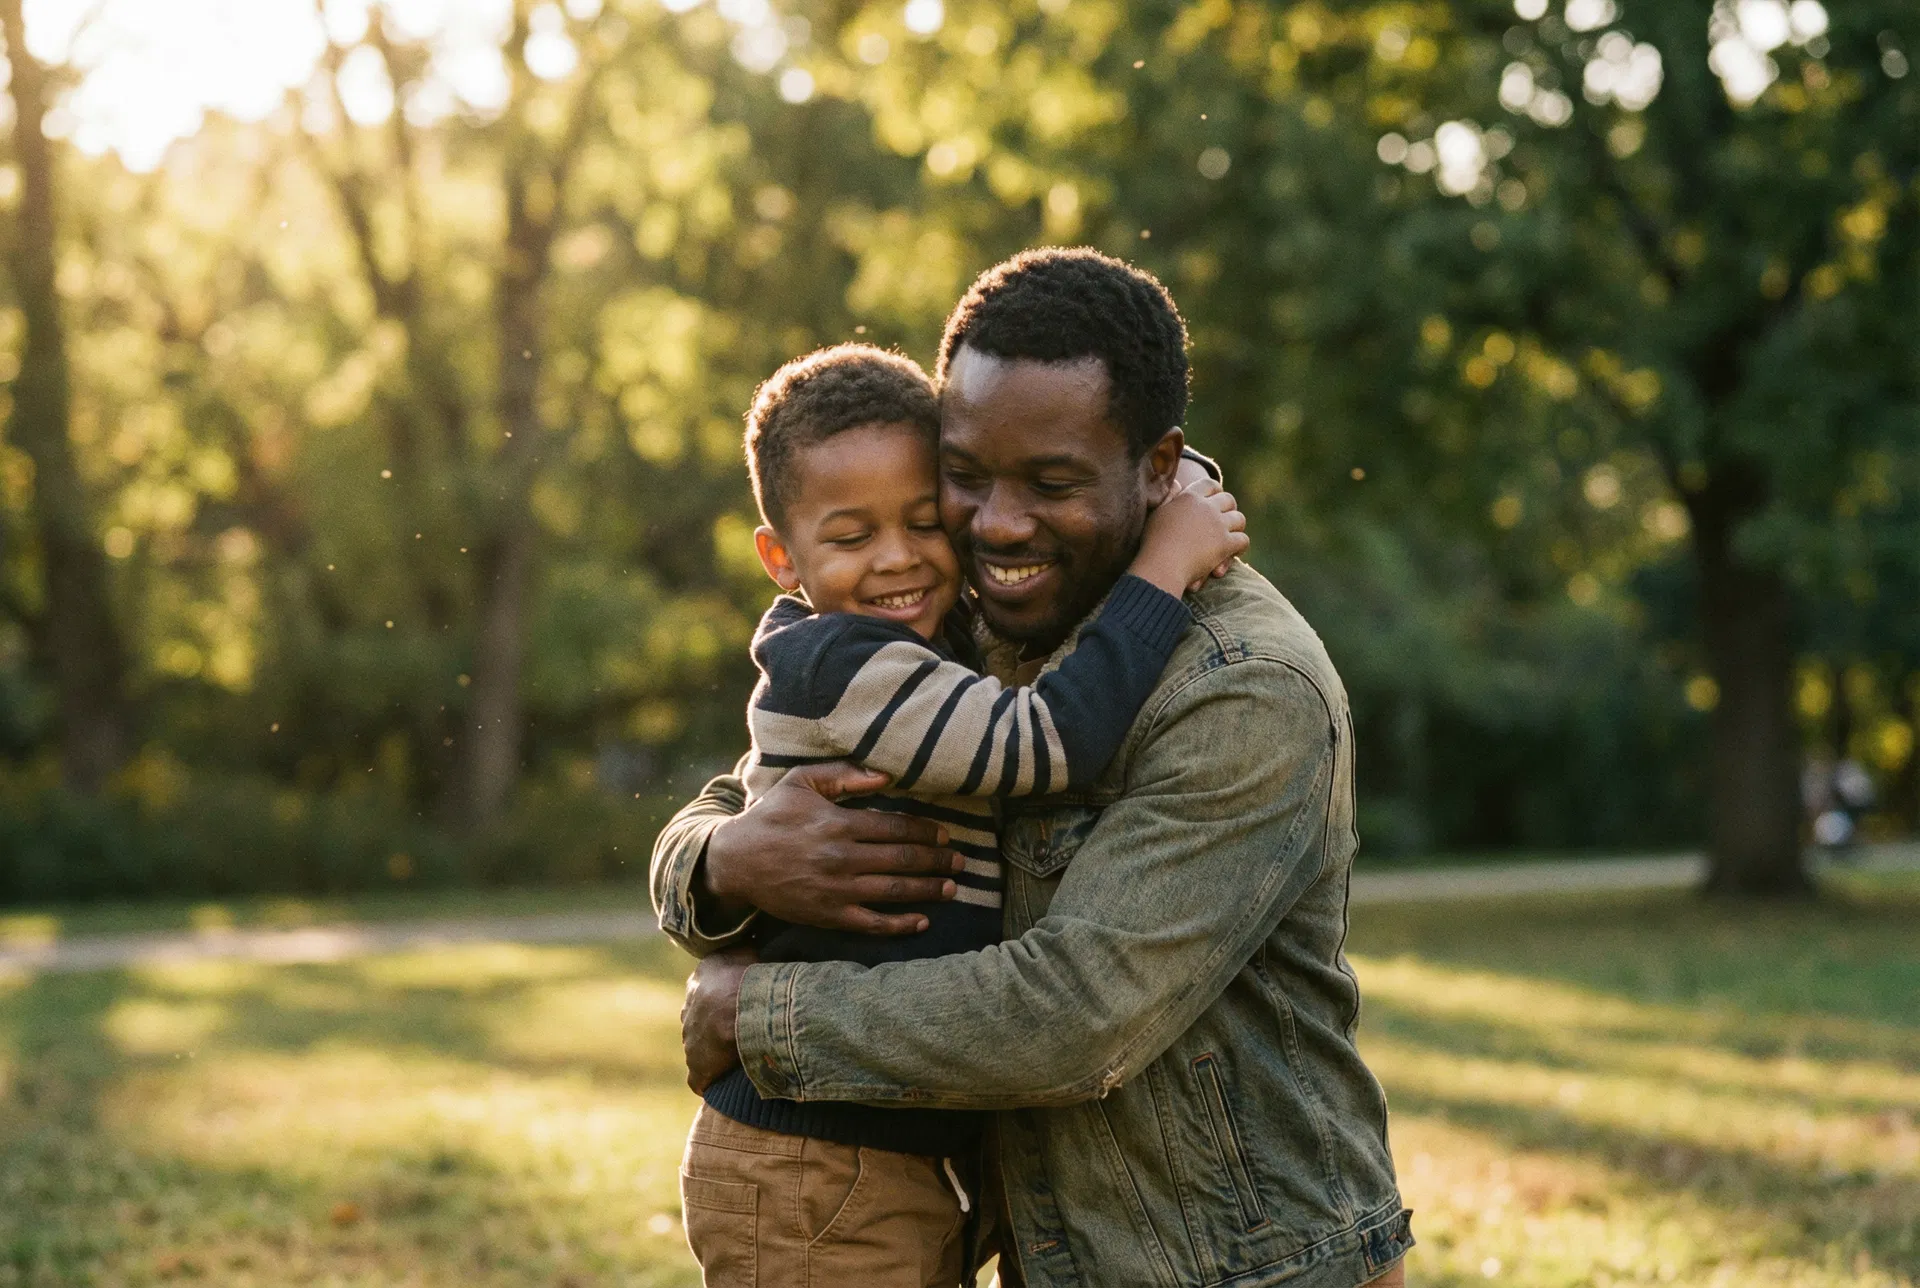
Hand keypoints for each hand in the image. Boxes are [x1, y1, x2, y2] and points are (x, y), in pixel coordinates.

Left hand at [682, 948, 753, 1092]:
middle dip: (718, 1025)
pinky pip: (701, 1076)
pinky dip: (711, 1078)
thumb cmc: (749, 979)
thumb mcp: (748, 951)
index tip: (742, 1003)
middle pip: (702, 1019)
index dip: (727, 997)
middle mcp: (688, 1010)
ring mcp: (690, 1040)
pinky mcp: (696, 1068)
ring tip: (741, 1056)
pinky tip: (726, 1080)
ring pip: (702, 1046)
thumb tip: (750, 936)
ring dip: (717, 1052)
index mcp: (699, 981)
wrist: (740, 1013)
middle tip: (743, 1029)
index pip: (709, 990)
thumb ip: (745, 947)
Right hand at [699, 762, 962, 935]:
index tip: (945, 833)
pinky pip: (872, 923)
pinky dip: (900, 924)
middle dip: (937, 860)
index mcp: (838, 823)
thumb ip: (843, 774)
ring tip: (952, 887)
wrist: (735, 862)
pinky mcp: (829, 915)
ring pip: (894, 890)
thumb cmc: (771, 816)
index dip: (925, 830)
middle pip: (902, 859)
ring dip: (928, 889)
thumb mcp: (801, 782)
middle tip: (960, 861)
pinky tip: (922, 921)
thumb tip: (886, 776)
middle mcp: (841, 858)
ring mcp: (836, 890)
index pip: (895, 827)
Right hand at [1129, 477, 1248, 597]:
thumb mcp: (1158, 513)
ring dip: (1236, 528)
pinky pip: (1243, 540)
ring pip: (1239, 519)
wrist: (1160, 565)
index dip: (1215, 491)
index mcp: (1189, 497)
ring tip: (1231, 536)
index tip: (1215, 499)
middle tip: (1226, 519)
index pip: (1210, 485)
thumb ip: (1169, 497)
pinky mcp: (1225, 544)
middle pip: (1229, 500)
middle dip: (1229, 509)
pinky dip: (1239, 547)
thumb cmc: (1153, 542)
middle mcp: (1206, 507)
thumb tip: (1178, 483)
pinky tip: (1233, 553)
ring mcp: (1218, 525)